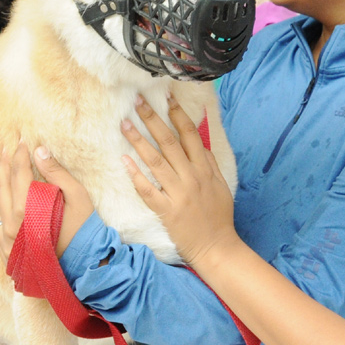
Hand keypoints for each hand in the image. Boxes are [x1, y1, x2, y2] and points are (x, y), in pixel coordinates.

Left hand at [0, 142, 93, 261]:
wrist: (84, 266)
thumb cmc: (84, 229)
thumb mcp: (77, 196)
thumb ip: (56, 173)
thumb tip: (39, 150)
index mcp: (30, 210)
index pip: (20, 174)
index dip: (21, 155)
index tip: (22, 141)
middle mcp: (13, 225)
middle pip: (3, 186)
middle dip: (5, 163)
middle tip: (7, 147)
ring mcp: (8, 240)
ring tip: (1, 166)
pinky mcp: (7, 250)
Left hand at [121, 93, 238, 266]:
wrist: (217, 246)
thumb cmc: (218, 215)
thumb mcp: (220, 184)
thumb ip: (208, 162)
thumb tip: (198, 140)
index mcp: (205, 169)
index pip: (190, 135)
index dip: (177, 114)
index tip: (166, 98)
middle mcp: (191, 178)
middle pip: (169, 142)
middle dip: (152, 119)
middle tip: (137, 102)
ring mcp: (178, 194)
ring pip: (155, 162)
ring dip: (139, 141)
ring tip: (124, 125)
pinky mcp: (167, 211)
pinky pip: (148, 190)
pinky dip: (136, 176)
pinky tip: (124, 161)